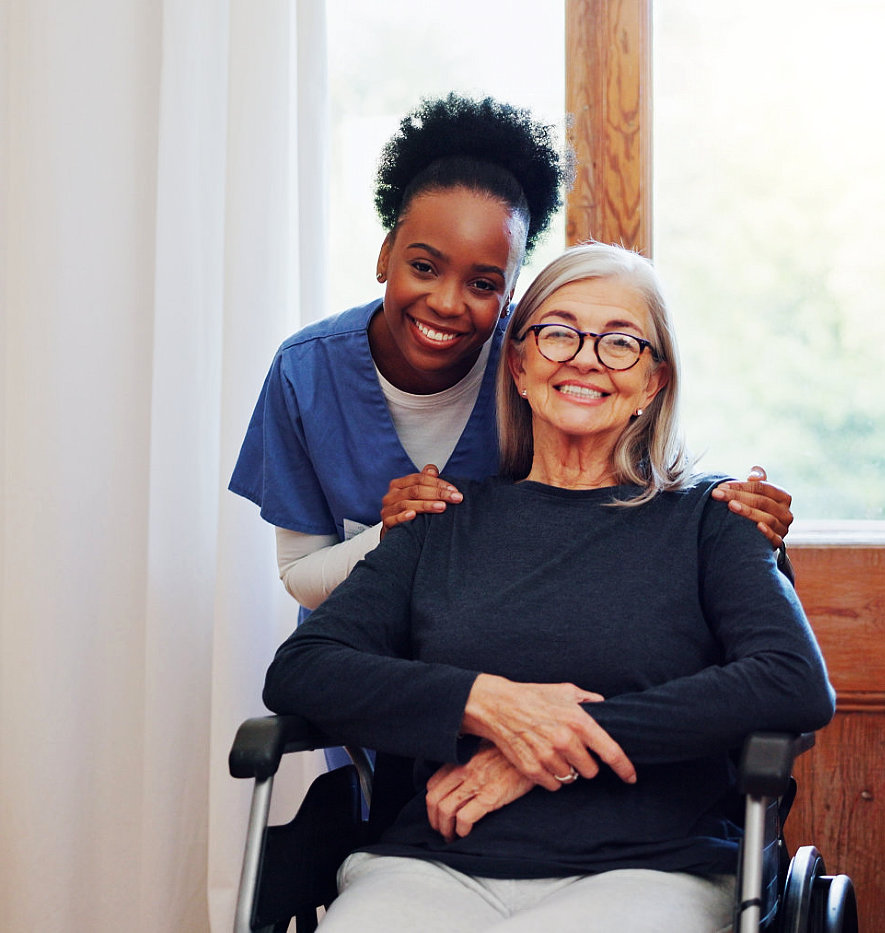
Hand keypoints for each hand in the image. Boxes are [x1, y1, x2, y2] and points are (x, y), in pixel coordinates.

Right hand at [380, 464, 462, 538]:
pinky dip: (403, 516)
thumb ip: (424, 481)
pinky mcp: (386, 523)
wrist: (396, 535)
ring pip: (407, 504)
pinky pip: (394, 519)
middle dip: (438, 493)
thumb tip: (433, 470)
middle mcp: (392, 495)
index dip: (438, 483)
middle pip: (415, 490)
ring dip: (426, 505)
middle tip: (455, 498)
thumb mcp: (416, 495)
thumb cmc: (408, 511)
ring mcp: (388, 509)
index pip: (420, 479)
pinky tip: (414, 515)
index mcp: (399, 484)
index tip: (454, 490)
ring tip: (442, 507)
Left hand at [426, 742, 533, 841]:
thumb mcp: (485, 752)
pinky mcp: (491, 796)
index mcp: (462, 760)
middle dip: (435, 821)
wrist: (534, 753)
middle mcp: (464, 770)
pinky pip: (465, 818)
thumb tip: (458, 781)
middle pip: (435, 800)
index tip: (438, 815)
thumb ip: (469, 763)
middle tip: (442, 831)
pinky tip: (466, 834)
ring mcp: (476, 783)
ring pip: (446, 810)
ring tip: (452, 837)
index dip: (432, 804)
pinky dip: (461, 830)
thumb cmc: (511, 755)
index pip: (432, 785)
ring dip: (446, 829)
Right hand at [460, 674, 635, 791]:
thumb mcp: (564, 690)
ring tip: (555, 755)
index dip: (624, 768)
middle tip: (574, 752)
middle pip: (591, 771)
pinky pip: (552, 784)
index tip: (631, 777)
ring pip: (571, 779)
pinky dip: (551, 777)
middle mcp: (565, 740)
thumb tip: (604, 705)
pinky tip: (544, 761)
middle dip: (586, 764)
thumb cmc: (533, 696)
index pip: (611, 752)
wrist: (497, 705)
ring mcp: (547, 756)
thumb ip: (588, 699)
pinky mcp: (531, 768)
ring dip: (567, 771)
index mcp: (578, 721)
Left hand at [711, 465, 792, 549]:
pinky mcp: (779, 542)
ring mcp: (783, 528)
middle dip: (738, 496)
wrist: (760, 535)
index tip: (721, 486)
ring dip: (748, 512)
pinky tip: (757, 527)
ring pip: (767, 518)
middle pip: (762, 501)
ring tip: (730, 506)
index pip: (762, 487)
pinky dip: (767, 532)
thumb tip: (753, 473)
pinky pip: (775, 538)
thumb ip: (758, 481)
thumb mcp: (759, 493)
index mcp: (783, 496)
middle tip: (717, 494)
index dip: (741, 485)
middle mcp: (786, 512)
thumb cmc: (757, 508)